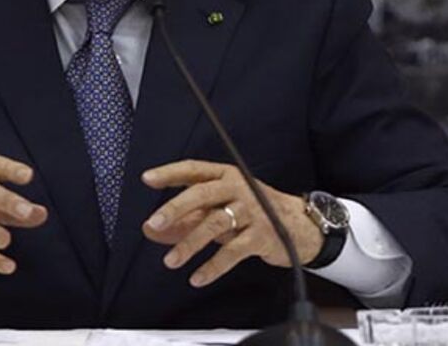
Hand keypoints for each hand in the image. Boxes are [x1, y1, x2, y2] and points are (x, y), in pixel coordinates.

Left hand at [141, 159, 322, 287]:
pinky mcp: (261, 235)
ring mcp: (252, 211)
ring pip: (215, 224)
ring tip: (171, 261)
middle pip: (202, 193)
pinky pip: (233, 252)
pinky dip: (213, 266)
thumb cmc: (254, 212)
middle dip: (176, 208)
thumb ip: (187, 217)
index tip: (148, 179)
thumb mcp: (221, 208)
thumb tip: (151, 230)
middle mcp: (238, 189)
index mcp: (226, 176)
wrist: (300, 225)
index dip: (170, 173)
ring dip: (190, 244)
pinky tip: (198, 277)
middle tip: (154, 223)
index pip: (194, 169)